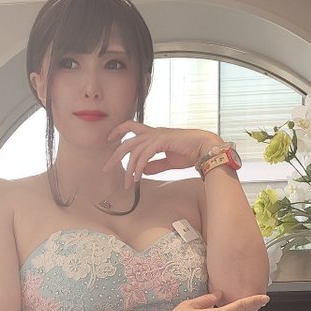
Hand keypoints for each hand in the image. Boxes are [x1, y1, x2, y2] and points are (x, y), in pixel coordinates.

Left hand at [103, 123, 221, 186]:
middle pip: (127, 141)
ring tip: (126, 183)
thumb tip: (143, 172)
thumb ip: (155, 165)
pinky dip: (138, 168)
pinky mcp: (161, 142)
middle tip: (106, 168)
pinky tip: (136, 178)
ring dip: (128, 169)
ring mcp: (157, 136)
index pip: (131, 127)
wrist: (205, 147)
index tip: (110, 138)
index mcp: (155, 133)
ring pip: (134, 151)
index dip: (119, 130)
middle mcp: (153, 132)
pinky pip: (144, 156)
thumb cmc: (190, 152)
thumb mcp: (169, 161)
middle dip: (115, 155)